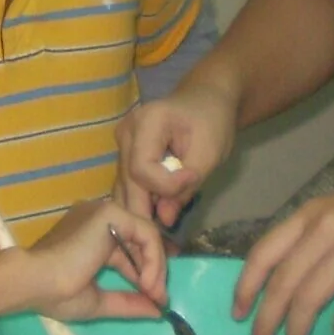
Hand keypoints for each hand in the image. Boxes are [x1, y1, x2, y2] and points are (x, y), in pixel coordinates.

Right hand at [23, 198, 168, 320]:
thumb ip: (128, 303)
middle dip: (154, 272)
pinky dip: (153, 258)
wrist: (34, 282)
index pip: (128, 252)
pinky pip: (145, 232)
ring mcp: (104, 213)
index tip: (154, 301)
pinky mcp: (110, 213)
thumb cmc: (56, 293)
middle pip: (139, 242)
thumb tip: (157, 310)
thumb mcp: (98, 301)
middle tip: (159, 299)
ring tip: (154, 293)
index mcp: (90, 237)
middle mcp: (97, 220)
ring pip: (146, 235)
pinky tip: (147, 281)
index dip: (144, 275)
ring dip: (156, 267)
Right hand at [115, 82, 236, 228]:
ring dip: (142, 208)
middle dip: (147, 208)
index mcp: (146, 122)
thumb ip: (186, 187)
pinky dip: (141, 201)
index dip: (165, 185)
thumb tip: (165, 219)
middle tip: (168, 231)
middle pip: (128, 180)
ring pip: (124, 186)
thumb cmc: (212, 122)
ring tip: (162, 227)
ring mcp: (122, 144)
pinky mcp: (124, 156)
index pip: (142, 168)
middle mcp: (126, 132)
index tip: (192, 180)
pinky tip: (155, 214)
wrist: (205, 103)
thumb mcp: (209, 153)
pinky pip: (128, 184)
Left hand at [234, 173, 333, 334]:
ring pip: (310, 298)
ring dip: (298, 332)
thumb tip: (288, 285)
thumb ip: (312, 240)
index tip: (238, 314)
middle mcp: (325, 230)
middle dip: (265, 322)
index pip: (263, 253)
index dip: (246, 287)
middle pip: (282, 284)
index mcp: (309, 215)